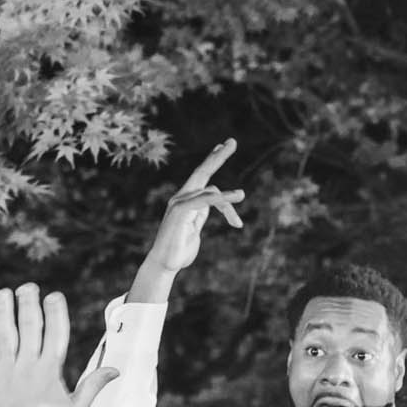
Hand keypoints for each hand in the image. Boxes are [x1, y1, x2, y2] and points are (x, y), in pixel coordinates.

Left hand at [0, 285, 114, 406]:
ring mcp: (6, 375)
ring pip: (4, 335)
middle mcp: (28, 368)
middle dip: (29, 302)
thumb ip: (93, 385)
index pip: (55, 332)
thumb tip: (116, 369)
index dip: (55, 311)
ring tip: (2, 293)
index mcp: (51, 371)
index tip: (53, 295)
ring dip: (2, 311)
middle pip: (30, 326)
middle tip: (27, 286)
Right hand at [137, 141, 243, 281]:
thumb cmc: (179, 251)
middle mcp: (180, 197)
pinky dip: (223, 199)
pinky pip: (206, 200)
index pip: (200, 177)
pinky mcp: (180, 211)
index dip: (211, 161)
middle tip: (232, 141)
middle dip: (217, 156)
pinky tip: (238, 197)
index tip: (222, 147)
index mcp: (185, 201)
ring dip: (228, 200)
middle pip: (202, 172)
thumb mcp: (195, 230)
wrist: (164, 265)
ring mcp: (179, 203)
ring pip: (210, 191)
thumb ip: (200, 216)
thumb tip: (210, 206)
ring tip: (242, 195)